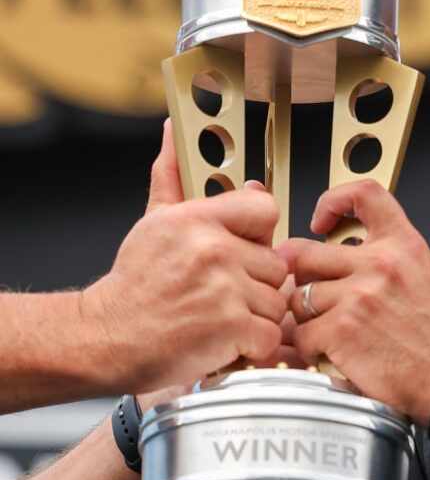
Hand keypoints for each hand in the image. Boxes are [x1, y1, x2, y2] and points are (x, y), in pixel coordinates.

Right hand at [81, 126, 288, 393]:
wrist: (103, 339)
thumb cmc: (134, 286)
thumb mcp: (153, 223)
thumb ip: (173, 177)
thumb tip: (174, 131)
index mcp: (197, 220)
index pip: (267, 211)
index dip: (259, 235)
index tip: (240, 250)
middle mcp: (212, 250)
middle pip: (275, 264)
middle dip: (254, 284)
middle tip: (216, 295)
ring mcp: (224, 290)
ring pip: (276, 301)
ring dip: (254, 318)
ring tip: (215, 318)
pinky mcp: (231, 328)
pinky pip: (270, 336)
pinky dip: (252, 348)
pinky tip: (223, 342)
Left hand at [280, 181, 429, 423]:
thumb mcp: (420, 276)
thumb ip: (379, 258)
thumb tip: (328, 253)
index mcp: (403, 245)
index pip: (365, 195)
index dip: (333, 201)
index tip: (321, 220)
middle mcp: (381, 264)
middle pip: (304, 252)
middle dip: (301, 278)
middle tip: (313, 296)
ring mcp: (359, 296)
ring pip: (298, 297)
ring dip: (306, 318)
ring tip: (330, 332)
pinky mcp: (341, 329)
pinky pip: (301, 334)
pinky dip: (311, 350)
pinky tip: (334, 353)